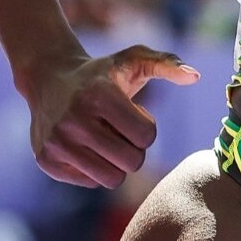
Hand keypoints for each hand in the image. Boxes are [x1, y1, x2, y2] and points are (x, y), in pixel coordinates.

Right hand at [24, 45, 199, 187]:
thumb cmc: (102, 72)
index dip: (147, 128)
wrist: (49, 78)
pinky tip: (87, 146)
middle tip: (121, 131)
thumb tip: (195, 76)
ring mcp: (56, 142)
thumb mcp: (134, 59)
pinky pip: (89, 182)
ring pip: (111, 178)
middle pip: (132, 162)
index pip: (146, 136)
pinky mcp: (46, 160)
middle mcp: (74, 120)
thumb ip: (167, 63)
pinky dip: (95, 168)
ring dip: (116, 162)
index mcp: (99, 95)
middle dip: (135, 148)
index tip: (134, 114)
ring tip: (106, 139)